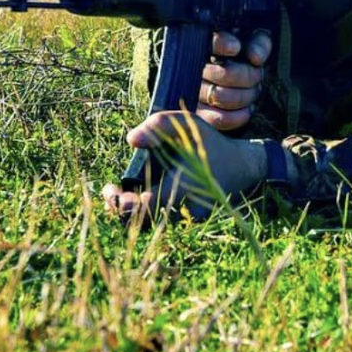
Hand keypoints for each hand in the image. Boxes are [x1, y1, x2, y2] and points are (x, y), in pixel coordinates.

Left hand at [101, 111, 268, 219]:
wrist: (242, 167)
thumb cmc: (211, 144)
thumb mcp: (187, 124)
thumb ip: (158, 125)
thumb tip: (131, 140)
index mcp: (179, 189)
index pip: (140, 210)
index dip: (119, 204)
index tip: (110, 189)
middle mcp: (182, 211)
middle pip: (139, 224)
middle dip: (119, 209)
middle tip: (109, 192)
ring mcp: (186, 221)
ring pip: (148, 226)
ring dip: (131, 213)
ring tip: (120, 195)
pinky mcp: (188, 223)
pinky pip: (159, 224)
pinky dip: (144, 213)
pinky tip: (137, 199)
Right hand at [197, 30, 271, 130]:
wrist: (234, 82)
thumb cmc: (242, 59)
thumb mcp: (253, 45)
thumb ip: (258, 44)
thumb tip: (255, 57)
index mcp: (205, 45)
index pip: (209, 42)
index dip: (223, 44)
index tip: (236, 47)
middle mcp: (192, 68)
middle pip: (224, 74)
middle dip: (249, 77)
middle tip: (257, 75)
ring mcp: (192, 93)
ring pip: (221, 97)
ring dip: (247, 96)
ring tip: (253, 91)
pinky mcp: (198, 115)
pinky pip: (219, 119)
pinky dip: (240, 115)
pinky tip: (247, 108)